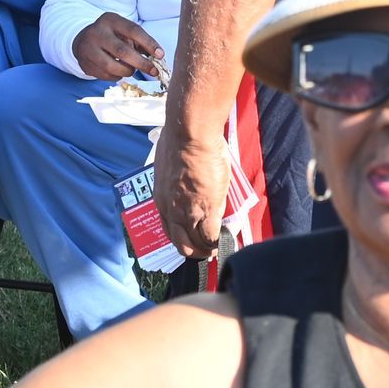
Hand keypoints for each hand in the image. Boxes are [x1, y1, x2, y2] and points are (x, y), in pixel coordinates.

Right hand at [74, 13, 164, 81]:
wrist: (83, 41)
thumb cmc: (111, 36)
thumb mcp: (123, 31)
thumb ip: (140, 42)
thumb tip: (158, 57)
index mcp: (110, 20)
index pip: (133, 30)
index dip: (149, 43)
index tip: (160, 55)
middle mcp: (97, 32)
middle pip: (122, 51)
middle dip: (141, 63)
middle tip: (154, 71)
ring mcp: (88, 49)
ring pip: (113, 66)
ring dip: (128, 71)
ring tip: (132, 69)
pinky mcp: (85, 64)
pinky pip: (106, 75)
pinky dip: (117, 76)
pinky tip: (119, 71)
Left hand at [154, 122, 229, 257]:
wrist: (190, 136)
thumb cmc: (181, 141)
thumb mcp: (172, 167)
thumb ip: (179, 180)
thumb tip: (190, 181)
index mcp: (162, 200)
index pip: (170, 229)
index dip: (183, 236)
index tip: (193, 236)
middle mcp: (171, 211)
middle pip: (180, 244)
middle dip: (194, 250)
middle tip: (206, 248)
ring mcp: (187, 213)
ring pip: (195, 245)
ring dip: (207, 249)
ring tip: (217, 246)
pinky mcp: (206, 210)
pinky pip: (212, 236)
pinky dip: (219, 242)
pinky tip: (226, 239)